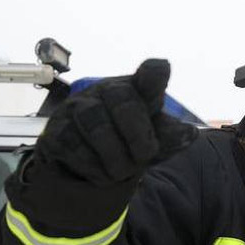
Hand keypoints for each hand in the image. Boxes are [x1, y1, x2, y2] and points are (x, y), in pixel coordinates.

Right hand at [34, 59, 197, 185]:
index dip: (154, 72)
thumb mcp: (154, 140)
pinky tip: (104, 175)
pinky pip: (75, 148)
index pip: (150, 74)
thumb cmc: (128, 142)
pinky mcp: (55, 132)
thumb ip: (169, 136)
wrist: (88, 165)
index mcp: (136, 91)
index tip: (162, 69)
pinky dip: (96, 168)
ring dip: (117, 157)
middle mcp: (105, 92)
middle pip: (123, 100)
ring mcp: (76, 109)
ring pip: (97, 126)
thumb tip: (189, 134)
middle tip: (145, 156)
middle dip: (139, 135)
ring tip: (125, 171)